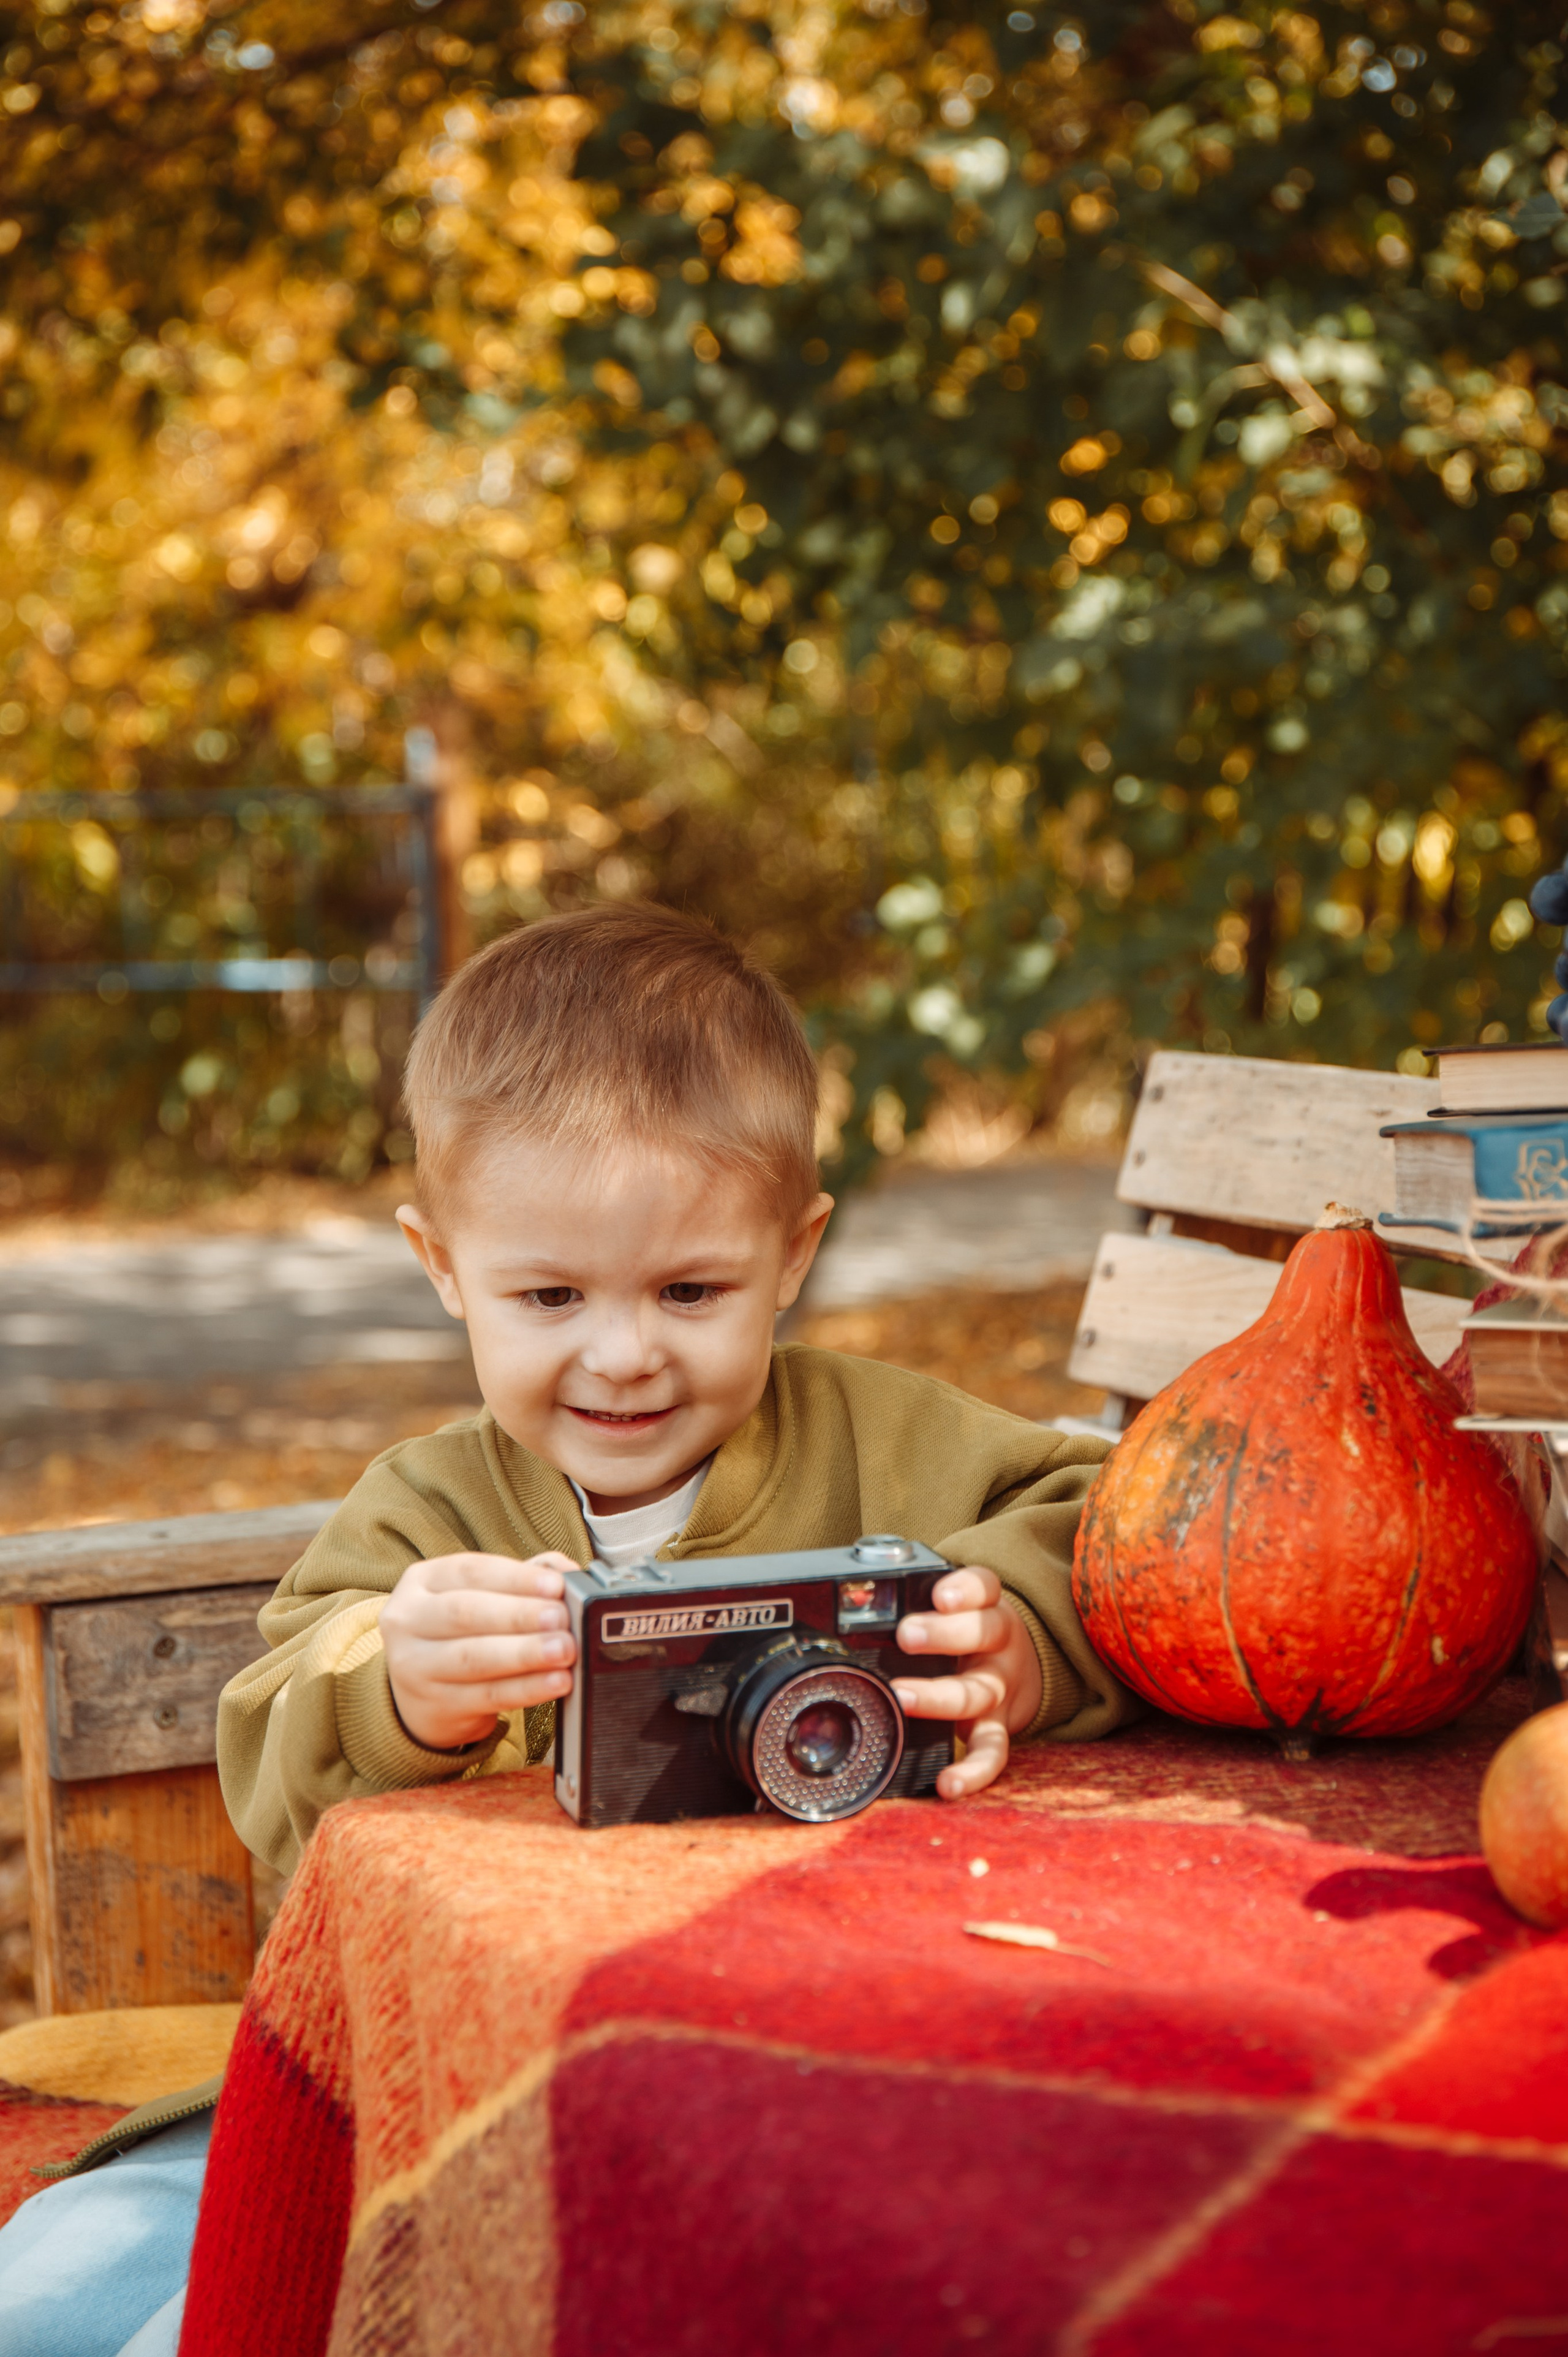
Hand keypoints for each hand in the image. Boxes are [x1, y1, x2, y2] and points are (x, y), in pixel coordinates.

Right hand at [381, 1551, 578, 1751]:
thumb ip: (523, 1579)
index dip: (516, 1578)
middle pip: (466, 1613)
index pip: (470, 1571)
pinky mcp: (436, 1706)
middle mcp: (409, 1621)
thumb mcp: (479, 1597)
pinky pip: (487, 1696)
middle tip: (562, 1618)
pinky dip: (527, 1688)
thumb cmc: (459, 1634)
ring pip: (474, 1657)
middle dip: (519, 1615)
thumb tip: (567, 1573)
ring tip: (564, 1650)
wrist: (419, 1696)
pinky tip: (556, 1682)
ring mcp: (416, 1667)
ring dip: (525, 1653)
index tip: (556, 1585)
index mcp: (422, 1582)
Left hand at [891, 1565, 1041, 1799]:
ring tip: (903, 1698)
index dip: (964, 1589)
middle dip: (943, 1635)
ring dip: (940, 1697)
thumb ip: (915, 1597)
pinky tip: (948, 1783)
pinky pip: (991, 1753)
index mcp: (985, 1605)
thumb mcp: (954, 1604)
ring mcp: (998, 1688)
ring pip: (977, 1692)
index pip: (982, 1586)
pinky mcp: (997, 1729)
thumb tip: (852, 1593)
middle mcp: (997, 1644)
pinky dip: (973, 1771)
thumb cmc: (967, 1627)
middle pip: (982, 1632)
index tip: (940, 1596)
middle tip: (906, 1635)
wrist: (1019, 1664)